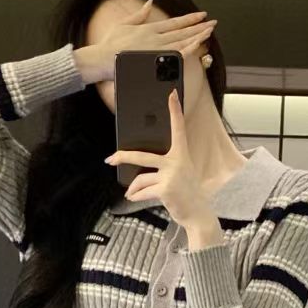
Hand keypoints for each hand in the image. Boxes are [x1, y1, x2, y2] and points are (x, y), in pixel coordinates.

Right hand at [73, 0, 216, 82]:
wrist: (101, 59)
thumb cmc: (109, 44)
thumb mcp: (124, 24)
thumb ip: (139, 14)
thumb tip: (149, 1)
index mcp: (149, 28)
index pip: (175, 23)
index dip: (189, 19)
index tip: (201, 15)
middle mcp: (155, 37)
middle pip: (182, 31)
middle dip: (199, 27)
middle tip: (212, 23)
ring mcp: (156, 48)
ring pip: (182, 41)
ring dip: (197, 36)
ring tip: (209, 31)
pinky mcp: (154, 59)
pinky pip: (176, 54)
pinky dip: (188, 49)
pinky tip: (198, 46)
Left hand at [105, 88, 217, 229]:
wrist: (196, 212)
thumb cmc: (185, 192)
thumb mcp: (178, 174)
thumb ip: (161, 167)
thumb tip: (134, 171)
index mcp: (181, 154)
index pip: (178, 128)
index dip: (174, 110)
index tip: (171, 94)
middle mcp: (177, 162)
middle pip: (142, 156)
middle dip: (123, 157)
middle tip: (110, 158)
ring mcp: (171, 175)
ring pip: (141, 179)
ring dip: (134, 189)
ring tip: (132, 193)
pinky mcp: (165, 189)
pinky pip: (142, 191)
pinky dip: (136, 197)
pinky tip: (134, 199)